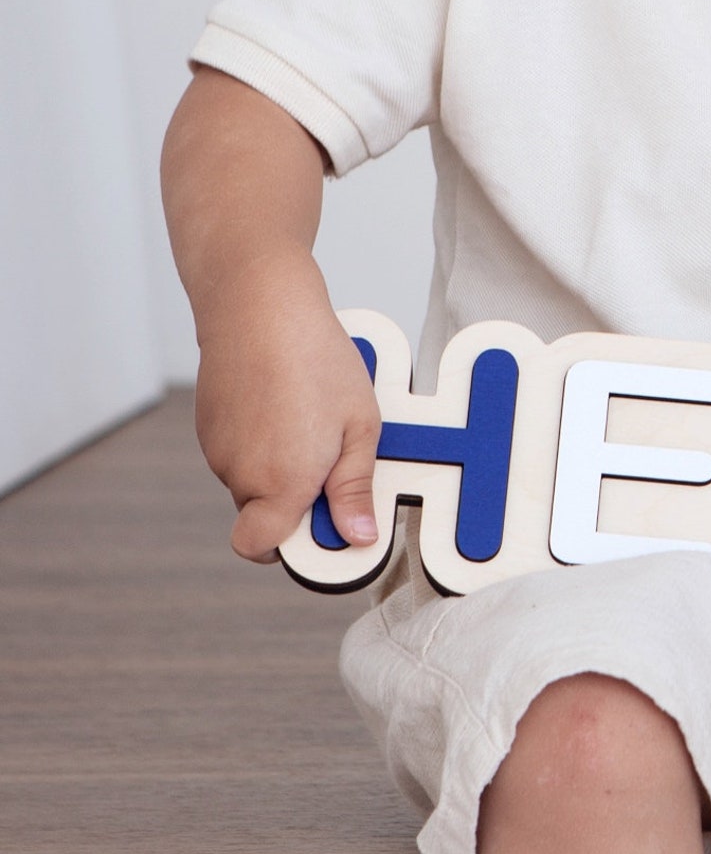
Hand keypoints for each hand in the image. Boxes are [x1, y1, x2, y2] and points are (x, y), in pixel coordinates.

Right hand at [193, 253, 383, 563]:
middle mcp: (241, 474)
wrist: (259, 304)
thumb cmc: (317, 359)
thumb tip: (358, 538)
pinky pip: (236, 451)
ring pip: (249, 481)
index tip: (322, 524)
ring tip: (306, 415)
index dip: (288, 548)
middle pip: (262, 514)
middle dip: (293, 498)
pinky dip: (258, 440)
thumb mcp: (359, 425)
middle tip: (328, 452)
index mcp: (282, 483)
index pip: (261, 548)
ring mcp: (218, 449)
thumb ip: (354, 488)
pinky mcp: (208, 425)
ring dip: (276, 465)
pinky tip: (281, 401)